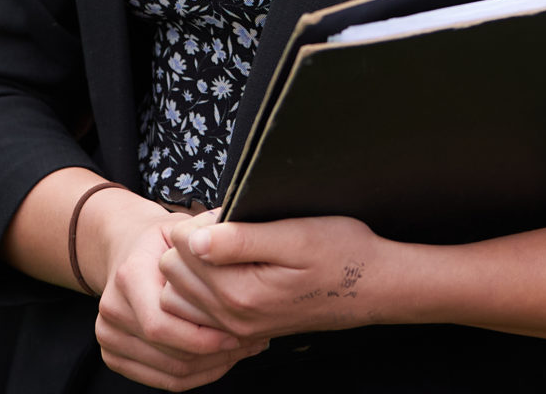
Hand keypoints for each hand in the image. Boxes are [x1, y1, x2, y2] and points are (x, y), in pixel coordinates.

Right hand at [94, 208, 264, 389]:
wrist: (125, 250)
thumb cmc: (162, 242)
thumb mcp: (182, 229)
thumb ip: (206, 238)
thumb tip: (237, 247)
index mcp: (129, 276)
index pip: (162, 325)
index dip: (204, 337)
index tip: (241, 330)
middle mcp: (112, 309)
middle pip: (170, 353)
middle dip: (216, 354)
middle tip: (253, 342)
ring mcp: (108, 335)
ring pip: (171, 373)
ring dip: (212, 367)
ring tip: (243, 349)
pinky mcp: (113, 355)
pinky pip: (164, 381)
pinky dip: (198, 376)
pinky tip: (221, 359)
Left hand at [157, 212, 394, 343]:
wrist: (372, 288)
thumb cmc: (341, 253)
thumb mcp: (296, 235)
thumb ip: (242, 239)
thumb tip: (195, 239)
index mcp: (241, 293)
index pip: (182, 249)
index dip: (200, 222)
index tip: (229, 214)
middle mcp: (232, 319)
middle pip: (173, 273)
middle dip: (190, 244)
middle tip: (227, 228)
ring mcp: (236, 328)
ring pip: (178, 294)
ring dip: (191, 267)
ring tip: (223, 248)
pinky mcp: (243, 330)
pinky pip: (195, 311)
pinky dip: (199, 288)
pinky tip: (227, 269)